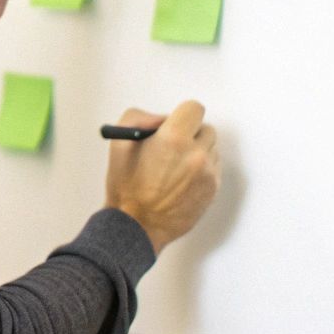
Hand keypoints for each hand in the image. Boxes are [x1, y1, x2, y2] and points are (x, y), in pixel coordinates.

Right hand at [103, 101, 219, 253]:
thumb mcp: (119, 142)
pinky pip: (213, 169)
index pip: (194, 108)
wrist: (137, 225)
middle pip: (206, 128)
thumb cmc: (126, 186)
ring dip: (197, 152)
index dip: (182, 115)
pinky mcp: (213, 189)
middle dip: (190, 134)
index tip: (174, 124)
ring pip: (211, 149)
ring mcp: (208, 174)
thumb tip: (162, 119)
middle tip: (172, 147)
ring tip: (174, 168)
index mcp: (174, 139)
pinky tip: (181, 181)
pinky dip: (201, 171)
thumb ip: (139, 118)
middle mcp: (196, 154)